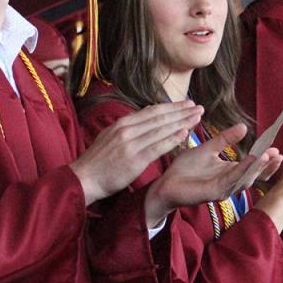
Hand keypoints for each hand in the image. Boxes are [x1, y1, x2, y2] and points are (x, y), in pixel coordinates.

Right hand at [72, 101, 202, 204]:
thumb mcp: (111, 136)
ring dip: (182, 122)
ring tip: (197, 118)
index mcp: (123, 123)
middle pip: (160, 117)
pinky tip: (184, 134)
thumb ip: (130, 126)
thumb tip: (146, 112)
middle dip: (181, 111)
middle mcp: (127, 130)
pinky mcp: (134, 159)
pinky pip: (157, 147)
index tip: (187, 104)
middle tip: (198, 107)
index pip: (152, 111)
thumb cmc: (99, 161)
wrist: (83, 178)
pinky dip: (172, 139)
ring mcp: (131, 144)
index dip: (172, 106)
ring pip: (161, 129)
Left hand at [144, 123, 272, 226]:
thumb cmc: (185, 168)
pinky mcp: (214, 192)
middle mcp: (230, 182)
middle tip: (278, 153)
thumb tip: (244, 127)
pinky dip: (242, 170)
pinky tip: (250, 160)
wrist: (166, 182)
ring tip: (268, 156)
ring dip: (258, 167)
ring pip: (246, 178)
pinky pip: (231, 180)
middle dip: (267, 165)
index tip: (276, 148)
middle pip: (254, 175)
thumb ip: (225, 139)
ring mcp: (223, 188)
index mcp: (230, 172)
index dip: (265, 160)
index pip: (252, 167)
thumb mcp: (208, 148)